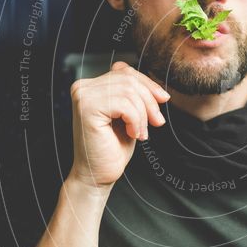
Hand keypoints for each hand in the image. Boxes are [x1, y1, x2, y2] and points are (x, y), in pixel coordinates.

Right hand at [68, 61, 169, 187]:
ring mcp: (83, 96)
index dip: (148, 85)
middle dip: (149, 101)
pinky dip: (136, 121)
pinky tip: (133, 134)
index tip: (163, 101)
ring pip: (129, 91)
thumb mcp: (128, 114)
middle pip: (129, 79)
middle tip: (157, 122)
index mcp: (91, 86)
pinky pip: (125, 104)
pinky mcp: (87, 108)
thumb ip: (132, 94)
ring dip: (143, 115)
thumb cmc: (113, 148)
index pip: (125, 71)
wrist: (98, 175)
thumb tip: (152, 82)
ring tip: (140, 133)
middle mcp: (83, 87)